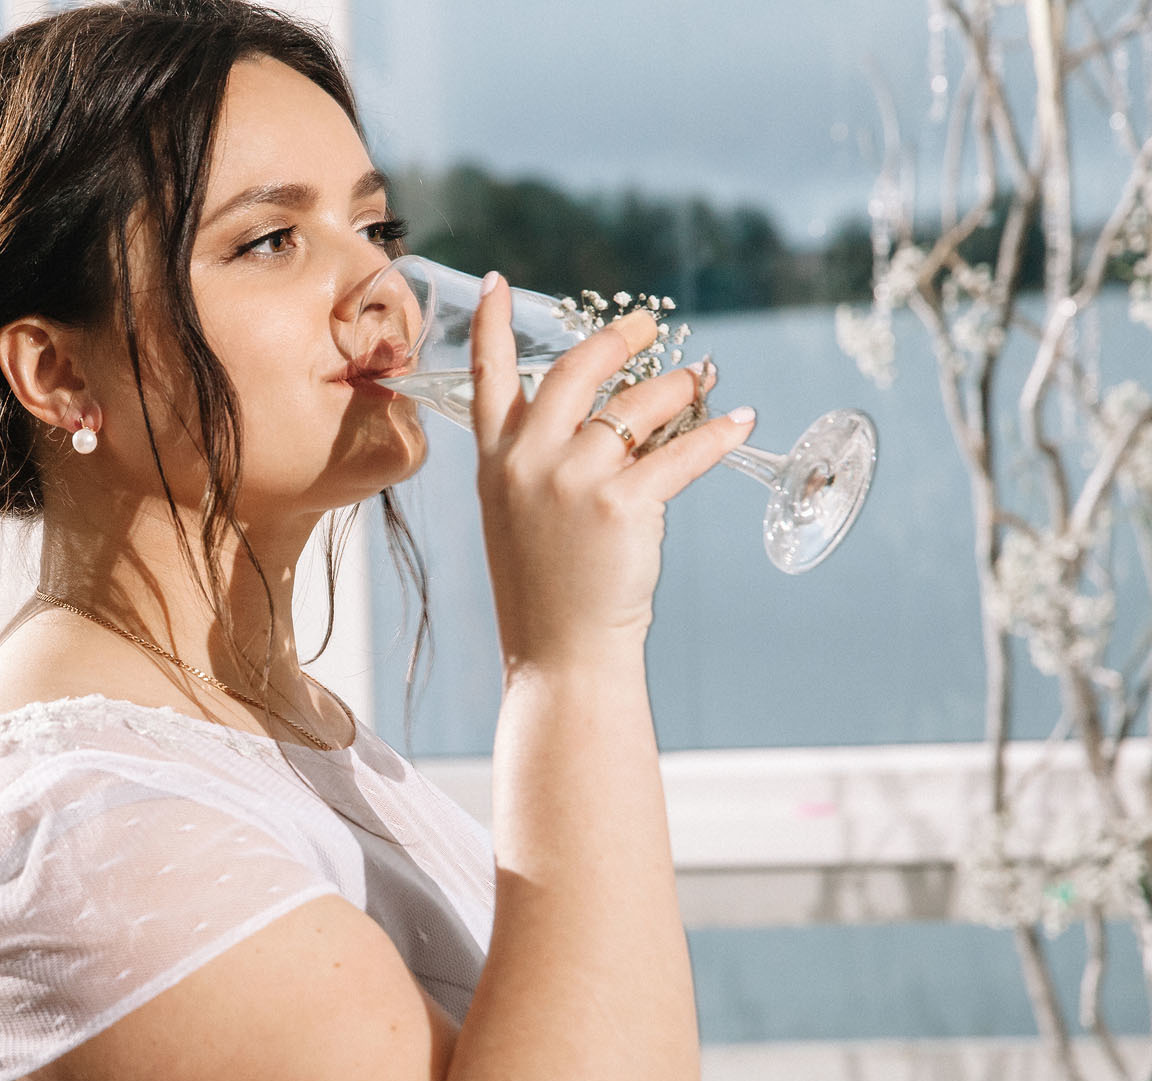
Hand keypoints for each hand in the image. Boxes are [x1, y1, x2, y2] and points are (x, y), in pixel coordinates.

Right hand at [466, 272, 757, 676]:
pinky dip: (717, 437)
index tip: (498, 282)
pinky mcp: (621, 504)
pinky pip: (681, 454)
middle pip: (575, 371)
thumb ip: (537, 465)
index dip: (492, 326)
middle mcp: (528, 462)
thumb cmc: (545, 590)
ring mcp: (572, 480)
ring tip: (703, 381)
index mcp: (496, 463)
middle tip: (647, 324)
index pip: (488, 378)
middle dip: (616, 338)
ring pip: (637, 408)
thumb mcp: (516, 517)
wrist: (559, 652)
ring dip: (678, 388)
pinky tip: (740, 424)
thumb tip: (601, 419)